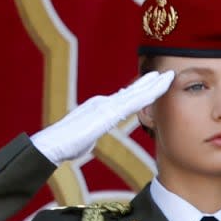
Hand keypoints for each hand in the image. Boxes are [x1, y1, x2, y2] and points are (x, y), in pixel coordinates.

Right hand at [31, 70, 173, 164]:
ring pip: (135, 94)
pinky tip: (159, 89)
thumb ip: (89, 138)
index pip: (125, 99)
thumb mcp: (82, 142)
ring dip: (154, 85)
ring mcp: (106, 106)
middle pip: (132, 92)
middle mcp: (104, 103)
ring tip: (168, 75)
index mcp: (99, 109)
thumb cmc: (64, 147)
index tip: (153, 85)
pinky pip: (133, 102)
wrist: (52, 145)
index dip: (140, 92)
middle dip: (150, 83)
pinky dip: (147, 94)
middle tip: (166, 73)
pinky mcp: (107, 113)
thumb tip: (89, 142)